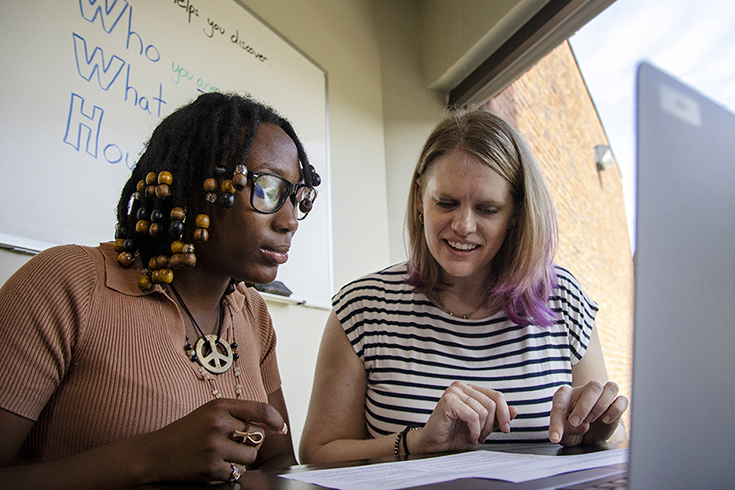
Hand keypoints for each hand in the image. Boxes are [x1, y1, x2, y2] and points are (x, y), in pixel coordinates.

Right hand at [141, 398, 287, 482]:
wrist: (155, 454)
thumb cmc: (186, 433)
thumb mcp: (210, 414)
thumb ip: (239, 415)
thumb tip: (274, 426)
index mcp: (218, 406)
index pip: (259, 409)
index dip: (275, 419)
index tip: (281, 428)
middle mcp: (217, 424)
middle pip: (257, 436)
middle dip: (250, 443)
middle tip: (233, 444)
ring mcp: (214, 448)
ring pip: (250, 456)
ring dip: (242, 459)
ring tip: (223, 455)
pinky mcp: (210, 469)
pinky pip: (236, 472)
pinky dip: (229, 471)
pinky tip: (213, 465)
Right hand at [413, 381, 516, 453]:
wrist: (435, 446)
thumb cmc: (455, 435)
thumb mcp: (482, 427)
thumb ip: (497, 418)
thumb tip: (514, 410)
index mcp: (470, 390)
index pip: (497, 395)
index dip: (504, 413)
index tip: (505, 429)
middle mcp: (462, 387)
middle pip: (492, 404)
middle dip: (490, 425)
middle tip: (481, 436)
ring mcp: (454, 392)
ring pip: (484, 411)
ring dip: (481, 430)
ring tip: (472, 436)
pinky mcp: (448, 401)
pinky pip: (473, 416)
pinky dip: (474, 431)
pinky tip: (468, 436)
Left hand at [549, 381, 627, 445]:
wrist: (586, 437)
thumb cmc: (571, 430)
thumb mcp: (564, 434)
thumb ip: (568, 429)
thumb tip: (583, 425)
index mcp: (565, 395)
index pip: (561, 400)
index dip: (558, 420)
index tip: (556, 436)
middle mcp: (585, 391)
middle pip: (593, 386)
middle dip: (584, 406)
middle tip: (576, 422)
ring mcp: (602, 396)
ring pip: (610, 387)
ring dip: (602, 405)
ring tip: (592, 420)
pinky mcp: (615, 405)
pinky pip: (622, 400)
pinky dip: (616, 410)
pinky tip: (606, 420)